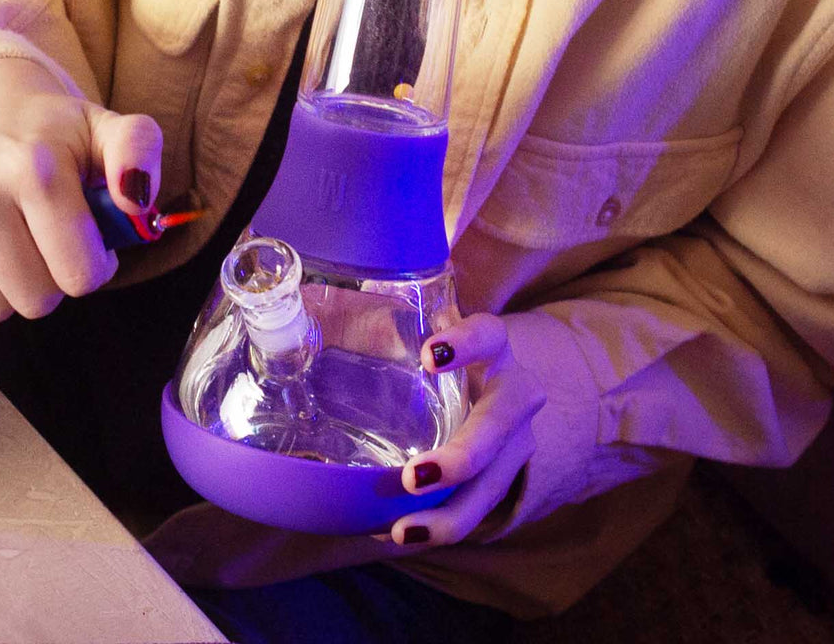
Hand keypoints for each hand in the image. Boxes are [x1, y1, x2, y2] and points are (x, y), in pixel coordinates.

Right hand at [0, 58, 162, 321]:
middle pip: (36, 300)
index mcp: (33, 168)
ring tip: (21, 236)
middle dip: (56, 277)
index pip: (78, 275)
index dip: (96, 265)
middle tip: (54, 236)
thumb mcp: (110, 128)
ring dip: (15, 283)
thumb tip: (138, 199)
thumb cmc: (56, 128)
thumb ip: (140, 153)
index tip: (91, 238)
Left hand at [377, 312, 545, 547]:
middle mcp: (512, 394)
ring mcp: (514, 442)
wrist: (491, 383)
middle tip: (414, 477)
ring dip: (450, 513)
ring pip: (492, 484)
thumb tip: (319, 299)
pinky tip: (396, 534)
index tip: (428, 355)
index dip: (465, 343)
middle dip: (463, 456)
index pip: (487, 334)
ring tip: (402, 531)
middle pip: (500, 425)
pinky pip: (474, 511)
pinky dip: (439, 527)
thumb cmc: (439, 352)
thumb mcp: (419, 329)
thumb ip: (382, 315)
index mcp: (492, 347)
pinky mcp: (501, 479)